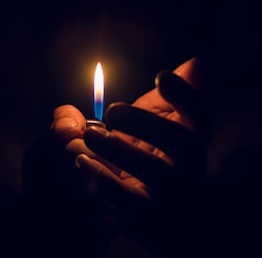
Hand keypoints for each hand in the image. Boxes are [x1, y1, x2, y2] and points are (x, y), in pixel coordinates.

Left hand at [75, 57, 209, 255]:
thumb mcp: (154, 120)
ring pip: (157, 174)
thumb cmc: (146, 150)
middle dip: (144, 121)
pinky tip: (84, 163)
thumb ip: (165, 97)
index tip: (160, 76)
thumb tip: (196, 63)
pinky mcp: (150, 218)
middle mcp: (190, 166)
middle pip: (181, 141)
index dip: (185, 93)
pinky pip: (131, 205)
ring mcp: (173, 194)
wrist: (143, 200)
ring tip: (88, 136)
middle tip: (111, 113)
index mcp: (191, 138)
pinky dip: (106, 182)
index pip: (199, 113)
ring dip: (120, 151)